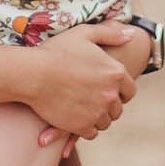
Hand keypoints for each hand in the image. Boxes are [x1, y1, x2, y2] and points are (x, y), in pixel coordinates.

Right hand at [28, 22, 136, 146]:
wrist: (32, 74)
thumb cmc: (56, 51)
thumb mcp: (84, 33)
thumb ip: (110, 33)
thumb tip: (132, 34)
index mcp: (115, 72)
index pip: (129, 90)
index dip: (119, 90)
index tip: (105, 88)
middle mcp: (111, 95)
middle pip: (117, 108)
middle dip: (107, 104)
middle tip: (90, 97)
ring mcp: (97, 112)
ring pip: (105, 122)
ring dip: (96, 116)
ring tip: (81, 106)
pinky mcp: (82, 126)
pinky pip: (92, 132)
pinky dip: (85, 127)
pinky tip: (74, 116)